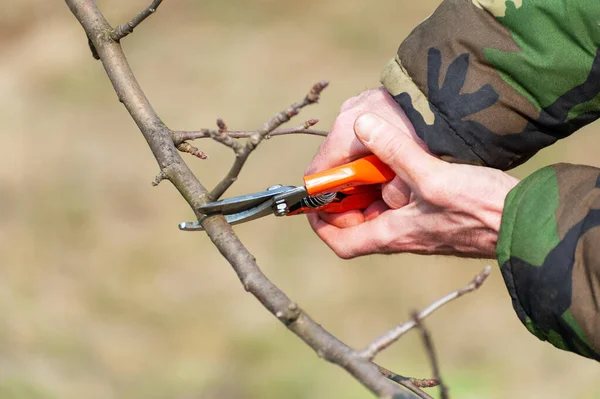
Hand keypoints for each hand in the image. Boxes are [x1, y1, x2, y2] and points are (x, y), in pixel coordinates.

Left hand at [306, 112, 519, 258]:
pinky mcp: (436, 219)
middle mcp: (403, 236)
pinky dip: (395, 185)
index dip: (322, 223)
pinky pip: (404, 204)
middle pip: (359, 223)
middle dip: (347, 197)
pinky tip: (404, 162)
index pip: (342, 241)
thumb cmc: (480, 208)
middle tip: (345, 169)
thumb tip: (362, 126)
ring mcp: (420, 229)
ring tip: (374, 159)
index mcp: (393, 234)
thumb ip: (396, 150)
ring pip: (382, 211)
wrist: (524, 223)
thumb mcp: (432, 175)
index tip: (314, 202)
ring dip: (373, 188)